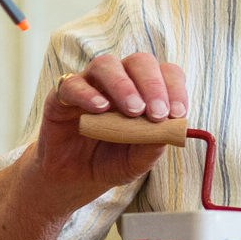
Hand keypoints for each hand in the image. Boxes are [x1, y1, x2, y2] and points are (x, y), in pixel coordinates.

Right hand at [22, 52, 189, 213]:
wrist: (74, 178)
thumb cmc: (111, 161)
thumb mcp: (137, 161)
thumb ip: (153, 145)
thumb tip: (171, 128)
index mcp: (144, 90)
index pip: (165, 73)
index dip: (175, 88)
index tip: (179, 113)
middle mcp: (119, 80)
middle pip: (139, 62)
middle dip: (153, 85)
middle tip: (158, 113)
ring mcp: (90, 84)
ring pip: (106, 64)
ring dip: (124, 85)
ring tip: (134, 111)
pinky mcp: (62, 95)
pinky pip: (73, 85)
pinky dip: (88, 94)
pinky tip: (101, 109)